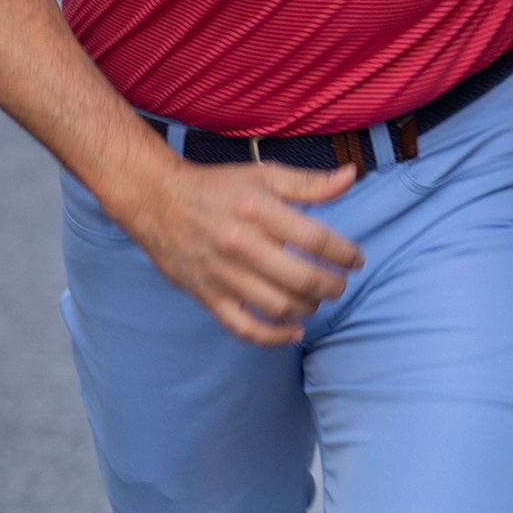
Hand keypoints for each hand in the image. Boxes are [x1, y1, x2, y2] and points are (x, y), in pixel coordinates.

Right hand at [127, 150, 364, 345]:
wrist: (156, 200)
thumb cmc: (216, 187)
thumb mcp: (263, 175)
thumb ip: (309, 182)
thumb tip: (350, 177)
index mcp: (259, 210)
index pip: (316, 240)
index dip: (344, 254)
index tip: (355, 260)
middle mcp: (241, 244)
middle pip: (302, 279)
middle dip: (332, 286)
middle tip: (339, 284)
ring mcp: (223, 274)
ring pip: (278, 306)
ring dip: (308, 308)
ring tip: (316, 300)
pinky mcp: (207, 296)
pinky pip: (243, 328)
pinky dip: (273, 338)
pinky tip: (293, 332)